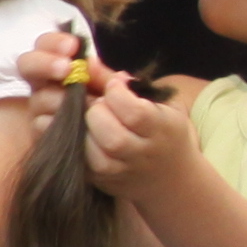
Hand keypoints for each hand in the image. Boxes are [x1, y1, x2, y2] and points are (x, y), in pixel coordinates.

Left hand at [73, 72, 210, 198]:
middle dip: (97, 113)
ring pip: (92, 154)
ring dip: (83, 130)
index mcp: (162, 130)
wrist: (172, 179)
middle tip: (98, 104)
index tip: (114, 85)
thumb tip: (88, 62)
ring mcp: (122, 173)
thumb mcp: (159, 102)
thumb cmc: (165, 130)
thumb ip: (124, 83)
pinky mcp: (104, 183)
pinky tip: (78, 131)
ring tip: (90, 119)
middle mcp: (143, 155)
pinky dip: (73, 144)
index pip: (134, 113)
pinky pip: (80, 165)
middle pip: (111, 137)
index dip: (117, 94)